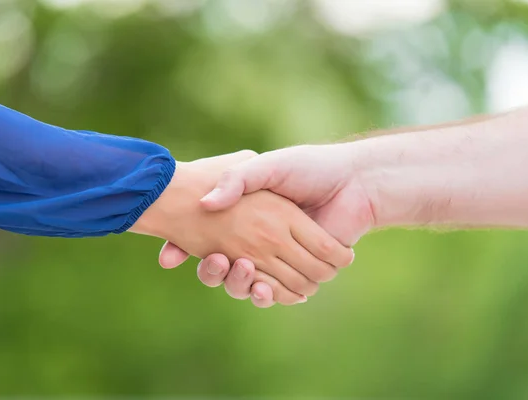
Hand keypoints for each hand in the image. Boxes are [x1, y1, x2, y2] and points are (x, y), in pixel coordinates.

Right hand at [131, 150, 353, 303]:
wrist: (352, 180)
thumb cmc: (307, 167)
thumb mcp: (264, 166)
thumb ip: (235, 179)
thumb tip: (206, 205)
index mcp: (248, 220)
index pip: (209, 242)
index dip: (191, 250)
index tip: (175, 254)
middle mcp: (260, 243)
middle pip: (226, 271)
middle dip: (216, 274)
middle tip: (219, 260)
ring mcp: (280, 259)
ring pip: (249, 286)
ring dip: (240, 286)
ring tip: (244, 272)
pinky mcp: (303, 272)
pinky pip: (278, 293)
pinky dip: (268, 295)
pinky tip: (263, 286)